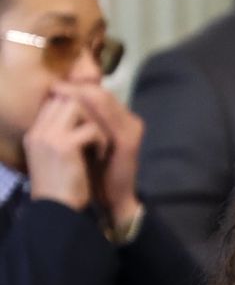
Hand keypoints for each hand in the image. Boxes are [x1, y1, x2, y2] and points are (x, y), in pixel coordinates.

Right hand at [21, 91, 107, 212]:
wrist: (59, 213)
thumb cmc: (64, 189)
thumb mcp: (60, 157)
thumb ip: (67, 135)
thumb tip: (89, 115)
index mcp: (35, 134)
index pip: (56, 99)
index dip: (80, 102)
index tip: (98, 118)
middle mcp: (38, 131)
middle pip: (67, 96)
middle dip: (92, 107)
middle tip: (104, 127)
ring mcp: (48, 136)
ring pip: (79, 105)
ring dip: (97, 122)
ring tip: (102, 143)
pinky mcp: (63, 146)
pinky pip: (91, 128)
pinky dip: (102, 140)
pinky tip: (102, 155)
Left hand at [52, 83, 143, 226]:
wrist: (113, 198)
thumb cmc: (96, 172)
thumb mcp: (87, 142)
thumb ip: (82, 123)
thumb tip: (60, 102)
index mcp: (122, 120)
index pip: (99, 95)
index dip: (76, 88)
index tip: (54, 87)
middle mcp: (130, 120)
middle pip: (102, 94)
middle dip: (76, 88)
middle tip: (54, 86)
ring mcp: (131, 129)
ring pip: (105, 101)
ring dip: (81, 96)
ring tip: (61, 94)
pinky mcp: (128, 140)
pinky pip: (108, 118)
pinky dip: (90, 111)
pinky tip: (73, 110)